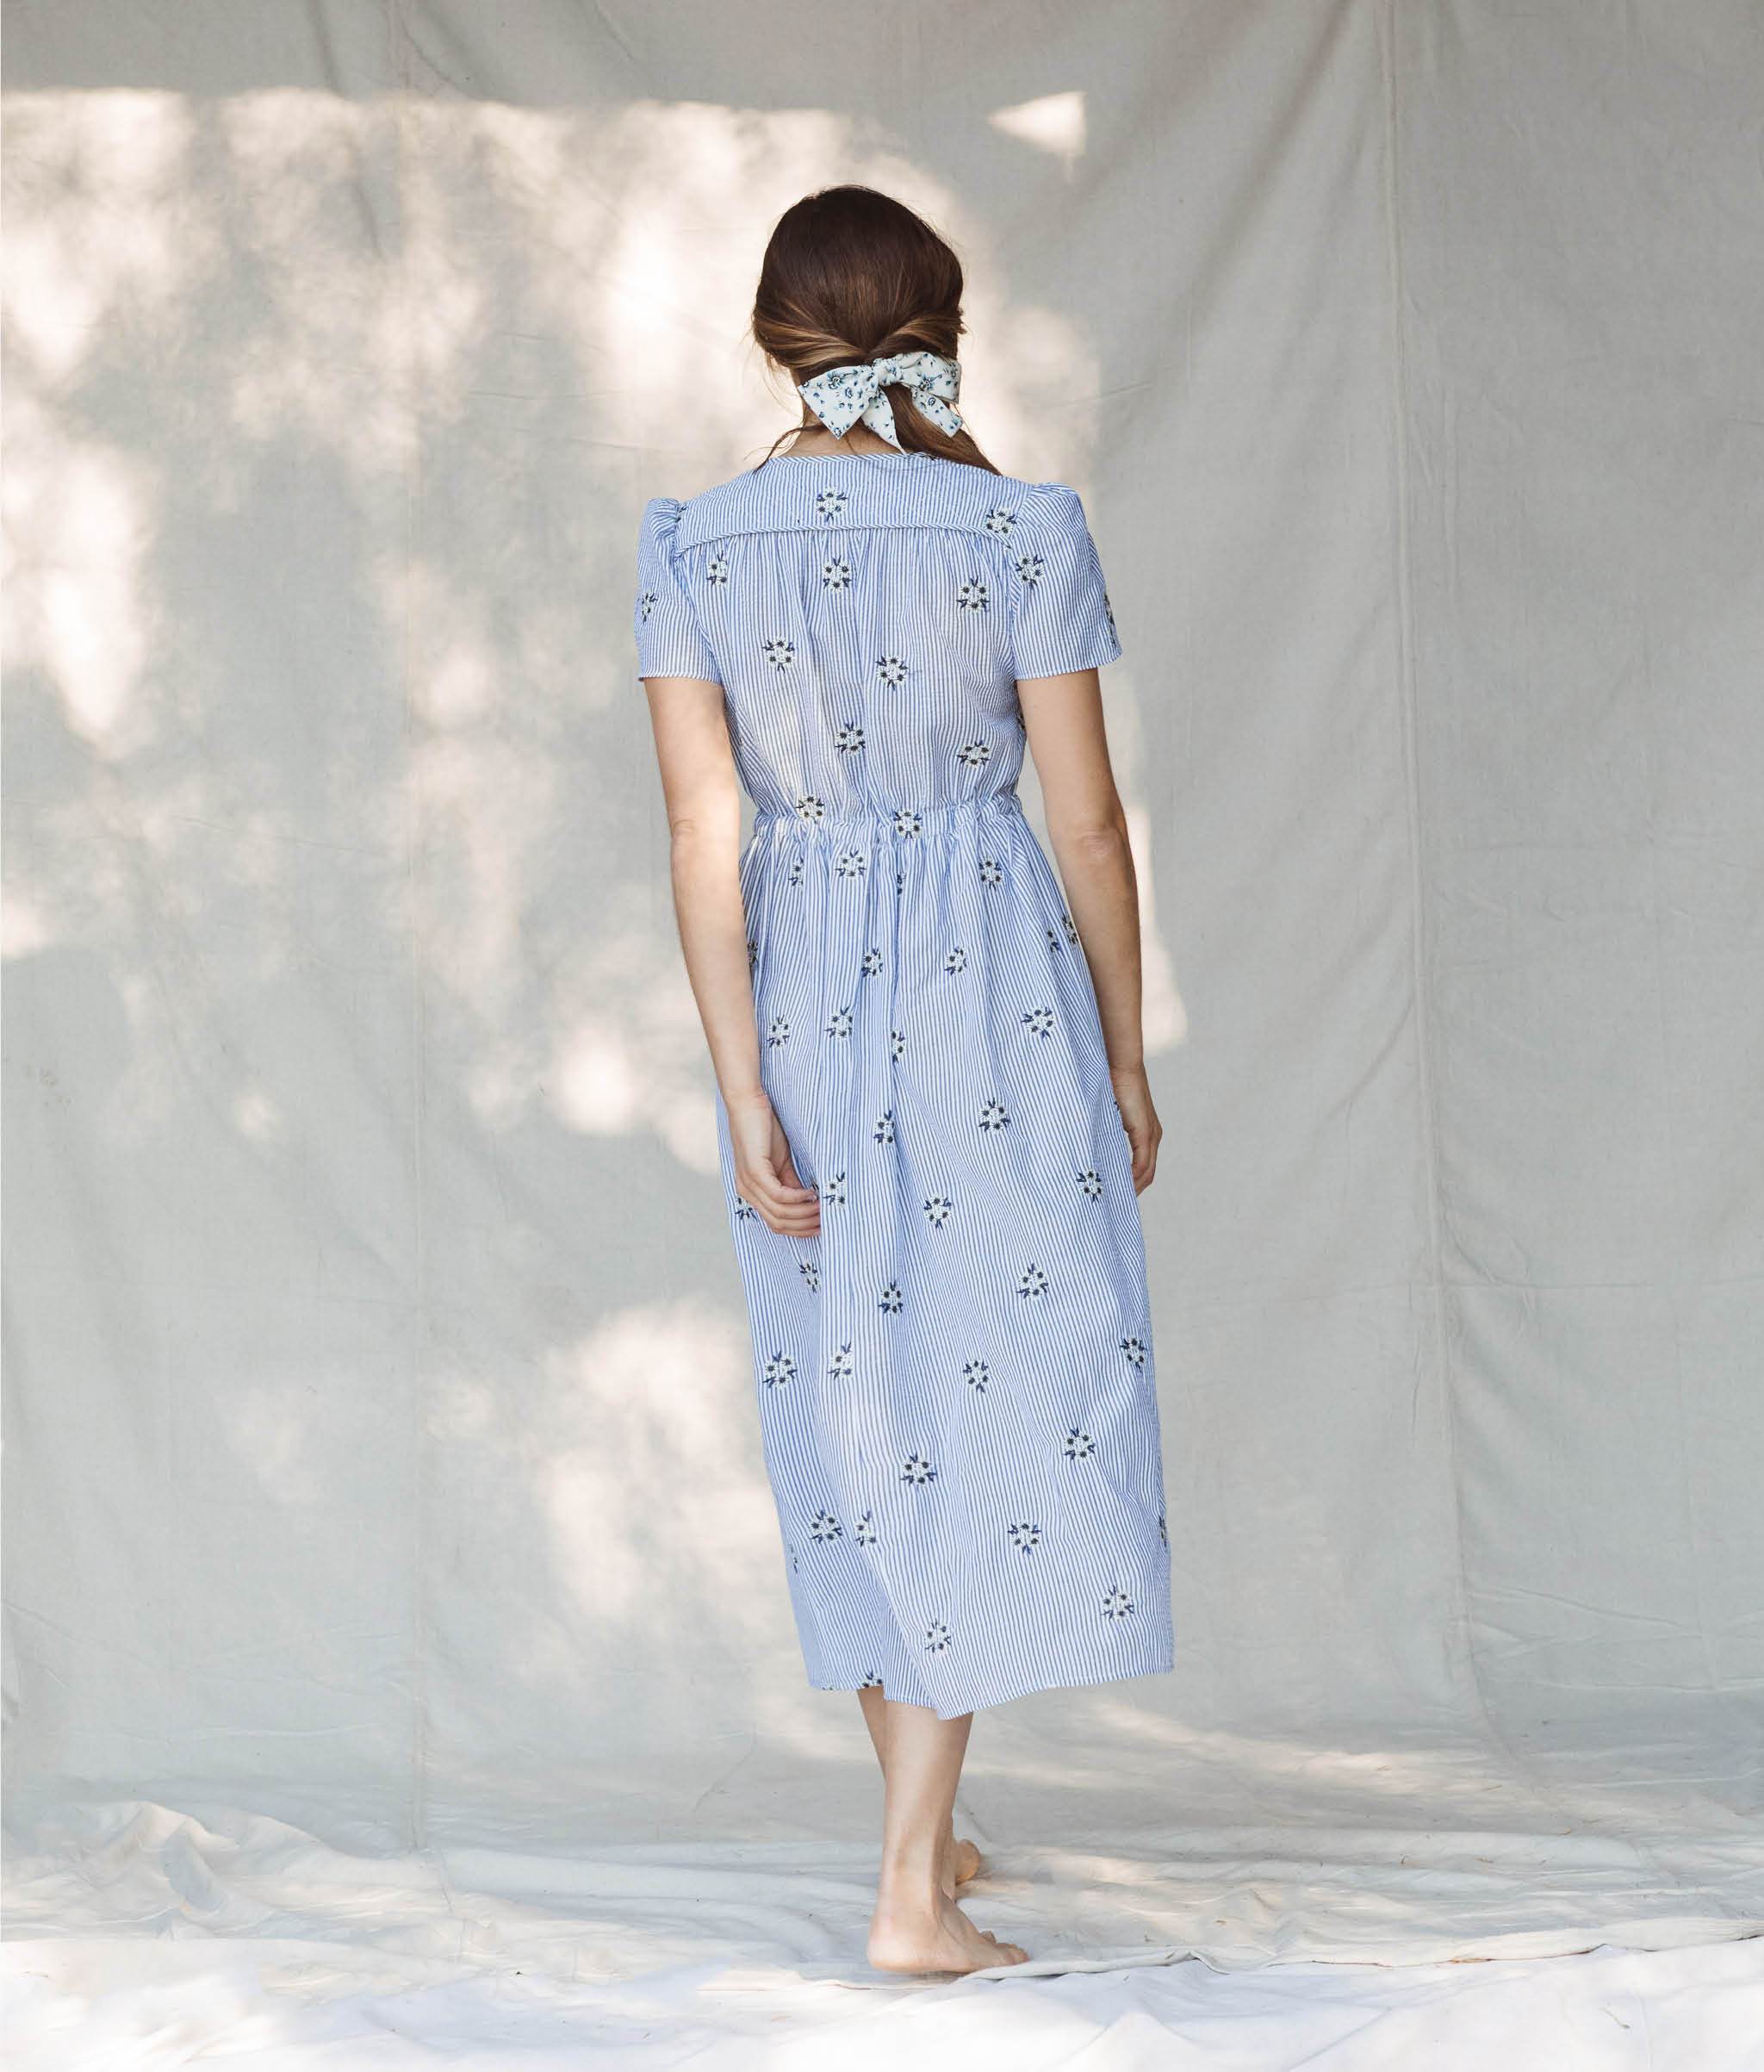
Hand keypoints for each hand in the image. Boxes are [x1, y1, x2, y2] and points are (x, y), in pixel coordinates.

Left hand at [726, 1089, 819, 1234]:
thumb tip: (809, 1201)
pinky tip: (811, 1193)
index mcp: (751, 1192)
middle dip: (804, 1225)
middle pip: (778, 1223)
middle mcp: (747, 1192)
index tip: (821, 1225)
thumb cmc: (764, 1128)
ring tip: (822, 1206)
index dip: (799, 1229)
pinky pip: (779, 1196)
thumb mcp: (781, 1161)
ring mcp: (749, 1183)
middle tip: (826, 1219)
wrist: (748, 1103)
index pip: (775, 1223)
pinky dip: (798, 1199)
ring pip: (779, 1213)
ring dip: (805, 1213)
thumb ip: (791, 1182)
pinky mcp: (755, 1172)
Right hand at [1109, 1062, 1160, 1191]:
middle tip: (1116, 1204)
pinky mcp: (1145, 1132)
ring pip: (1146, 1173)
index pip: (1143, 1165)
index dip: (1132, 1181)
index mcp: (1146, 1131)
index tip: (1116, 1193)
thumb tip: (1088, 1141)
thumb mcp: (1106, 1112)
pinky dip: (1132, 1178)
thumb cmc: (1109, 1082)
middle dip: (1133, 1190)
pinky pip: (1141, 1164)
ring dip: (1133, 1188)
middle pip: (1147, 1174)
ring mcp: (1151, 1135)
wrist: (1119, 1063)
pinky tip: (1120, 1187)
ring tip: (1115, 1200)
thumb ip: (1103, 1128)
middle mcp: (1153, 1135)